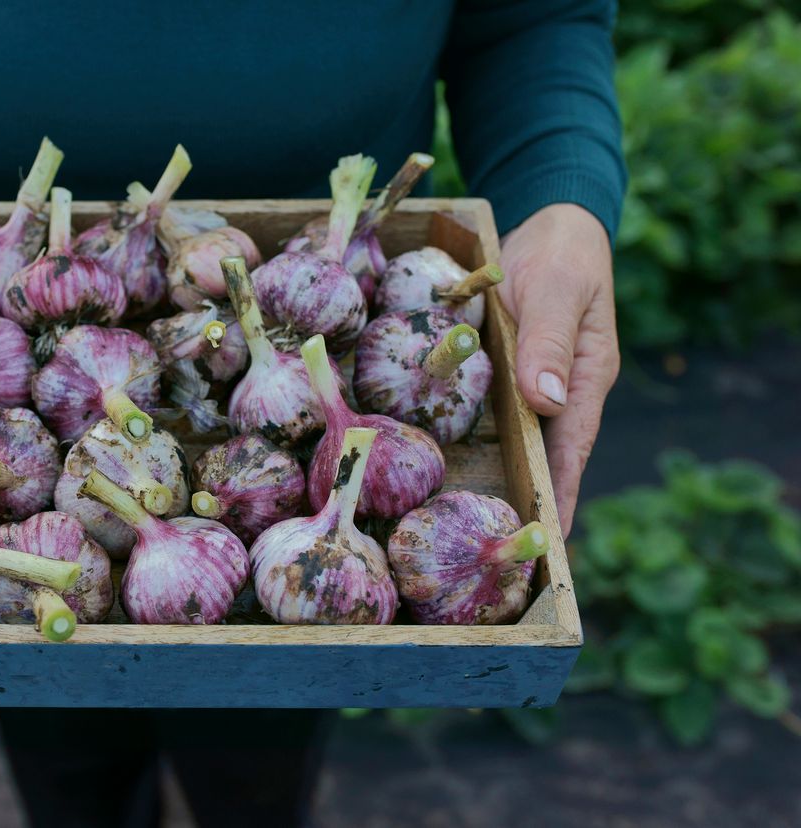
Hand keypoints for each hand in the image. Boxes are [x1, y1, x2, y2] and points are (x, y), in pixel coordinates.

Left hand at [498, 203, 619, 535]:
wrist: (550, 223)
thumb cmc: (560, 252)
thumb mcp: (556, 287)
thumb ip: (549, 339)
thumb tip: (546, 401)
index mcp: (585, 375)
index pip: (572, 446)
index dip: (562, 493)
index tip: (551, 539)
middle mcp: (564, 388)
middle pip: (549, 455)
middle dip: (536, 502)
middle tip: (511, 551)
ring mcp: (538, 383)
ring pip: (523, 439)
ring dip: (509, 478)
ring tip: (484, 527)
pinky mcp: (513, 373)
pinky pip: (501, 414)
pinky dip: (489, 441)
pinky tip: (464, 466)